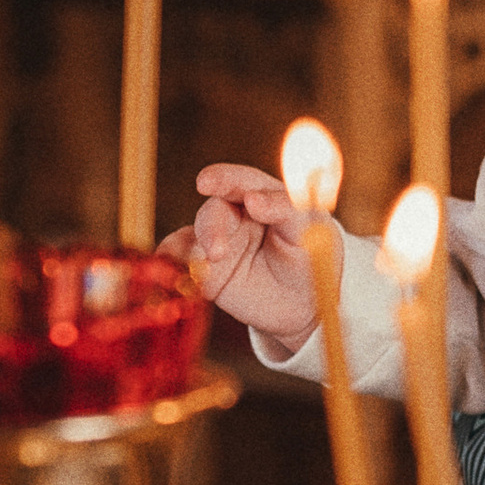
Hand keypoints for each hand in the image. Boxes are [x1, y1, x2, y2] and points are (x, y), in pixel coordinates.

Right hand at [169, 162, 318, 350]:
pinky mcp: (206, 271)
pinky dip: (173, 263)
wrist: (305, 305)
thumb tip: (252, 199)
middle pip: (213, 212)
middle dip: (211, 229)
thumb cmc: (312, 257)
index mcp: (261, 197)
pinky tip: (172, 270)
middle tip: (217, 251)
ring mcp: (218, 243)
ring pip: (193, 237)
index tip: (206, 182)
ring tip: (206, 267)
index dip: (222, 179)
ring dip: (192, 251)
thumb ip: (286, 209)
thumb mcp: (311, 230)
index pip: (240, 182)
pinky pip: (181, 262)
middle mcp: (235, 216)